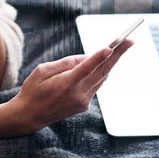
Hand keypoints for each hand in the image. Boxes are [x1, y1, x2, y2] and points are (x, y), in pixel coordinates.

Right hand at [8, 39, 134, 133]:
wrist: (29, 116)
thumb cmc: (33, 90)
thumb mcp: (43, 70)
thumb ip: (65, 63)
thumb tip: (86, 58)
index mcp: (66, 84)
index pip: (86, 68)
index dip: (99, 57)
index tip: (111, 47)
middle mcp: (78, 94)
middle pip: (102, 71)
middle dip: (117, 55)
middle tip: (129, 41)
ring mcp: (83, 101)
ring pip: (101, 78)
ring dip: (108, 63)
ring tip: (116, 48)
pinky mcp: (84, 105)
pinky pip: (95, 85)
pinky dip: (97, 73)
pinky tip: (97, 65)